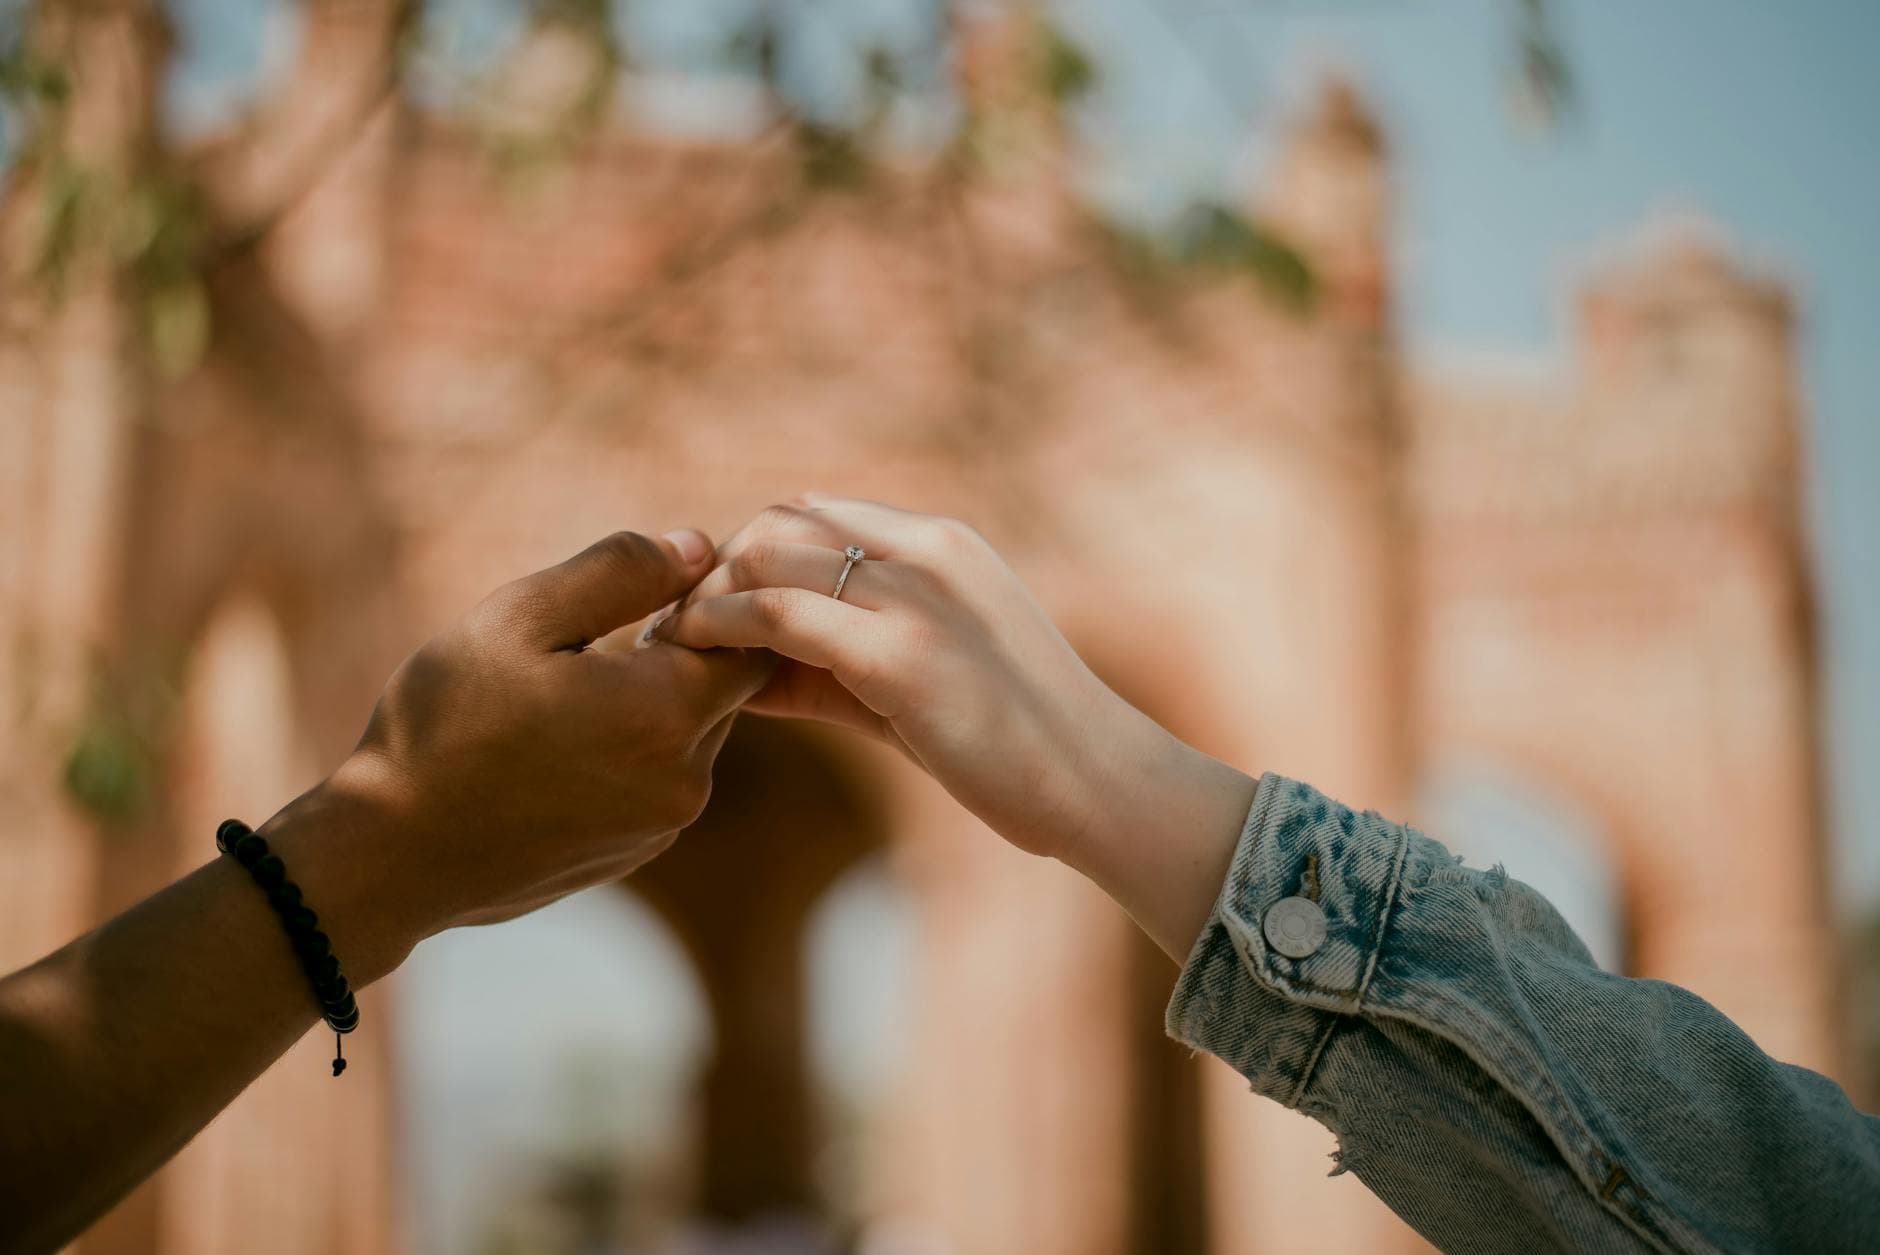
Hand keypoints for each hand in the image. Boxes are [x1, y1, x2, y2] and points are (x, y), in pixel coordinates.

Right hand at [267, 529, 773, 976]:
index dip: (706, 606)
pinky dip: (623, 756)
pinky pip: (653, 783)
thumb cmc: (445, 726)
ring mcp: (660, 826)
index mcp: (668, 712)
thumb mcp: (521, 618)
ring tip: (558, 700)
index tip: (641, 597)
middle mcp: (685, 778)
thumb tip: (698, 547)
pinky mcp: (631, 854)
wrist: (389, 857)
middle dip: (672, 656)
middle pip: (721, 690)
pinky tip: (550, 752)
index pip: (750, 641)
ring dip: (645, 707)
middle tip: (584, 644)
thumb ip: (620, 572)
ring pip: (686, 737)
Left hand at [652, 496, 1255, 958]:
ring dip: (704, 599)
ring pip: (766, 556)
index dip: (748, 553)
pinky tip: (695, 663)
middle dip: (715, 570)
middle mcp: (926, 549)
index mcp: (941, 542)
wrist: (1101, 785)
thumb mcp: (929, 674)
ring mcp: (916, 596)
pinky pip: (777, 615)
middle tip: (674, 626)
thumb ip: (843, 655)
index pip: (812, 510)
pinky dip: (720, 630)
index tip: (708, 605)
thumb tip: (747, 661)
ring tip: (669, 645)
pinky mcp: (902, 655)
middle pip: (777, 523)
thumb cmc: (1018, 744)